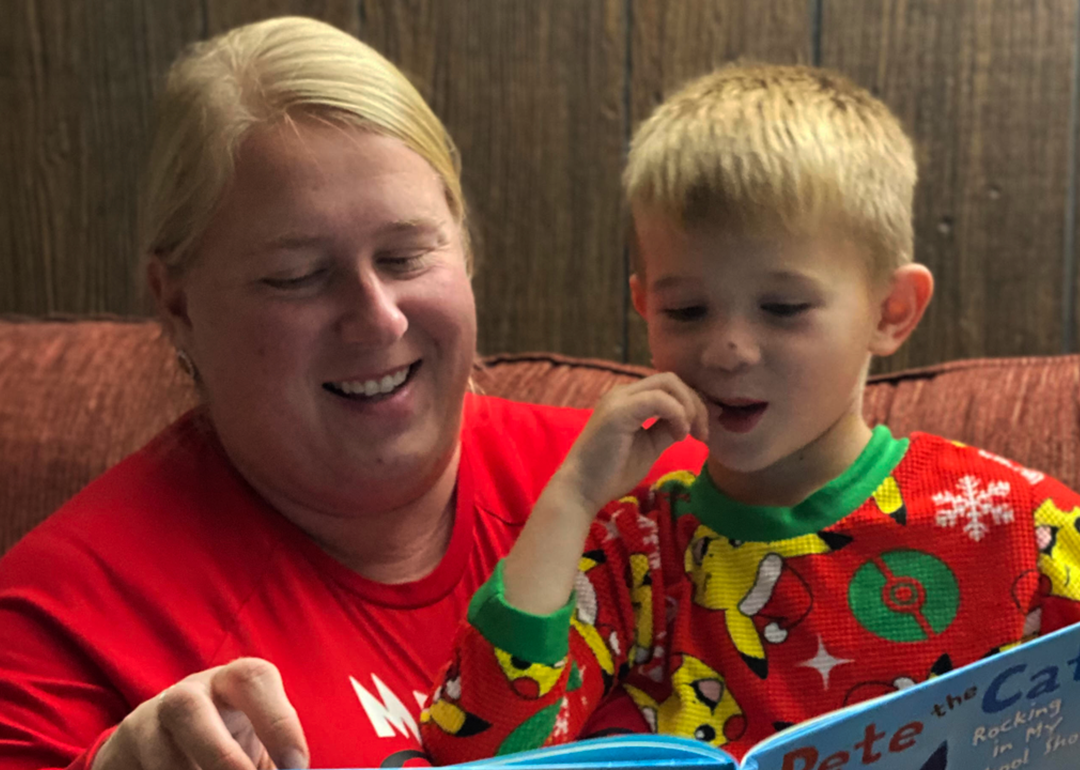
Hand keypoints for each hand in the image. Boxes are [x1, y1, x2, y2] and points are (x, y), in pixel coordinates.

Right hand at [92, 658, 308, 769]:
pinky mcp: (119, 754)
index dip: (277, 722)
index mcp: (231, 682)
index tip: (296, 767)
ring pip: (158, 751)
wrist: (162, 754)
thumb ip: (275, 763)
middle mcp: (188, 694)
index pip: (254, 679)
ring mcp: (146, 722)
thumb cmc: (228, 746)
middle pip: (189, 706)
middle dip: (221, 757)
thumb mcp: (254, 746)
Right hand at [558, 372, 707, 514]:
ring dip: (689, 407)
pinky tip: (679, 436)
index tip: (702, 433)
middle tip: (702, 435)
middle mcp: (622, 392)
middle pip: (671, 380)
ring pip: (668, 382)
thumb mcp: (650, 447)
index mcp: (628, 399)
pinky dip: (678, 414)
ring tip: (692, 436)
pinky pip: (660, 399)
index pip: (668, 386)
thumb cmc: (611, 474)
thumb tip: (691, 420)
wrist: (581, 490)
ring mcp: (619, 399)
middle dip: (696, 403)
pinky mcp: (619, 410)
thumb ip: (667, 429)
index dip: (692, 403)